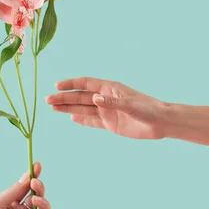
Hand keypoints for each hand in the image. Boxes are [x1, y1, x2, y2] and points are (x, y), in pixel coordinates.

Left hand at [0, 163, 50, 208]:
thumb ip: (15, 191)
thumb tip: (30, 176)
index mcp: (13, 202)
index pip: (27, 188)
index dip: (34, 177)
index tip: (37, 166)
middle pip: (38, 198)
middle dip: (39, 189)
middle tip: (35, 184)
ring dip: (44, 204)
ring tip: (35, 201)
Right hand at [46, 77, 167, 138]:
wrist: (160, 123)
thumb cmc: (148, 109)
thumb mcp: (130, 105)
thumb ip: (111, 102)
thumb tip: (94, 99)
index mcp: (109, 88)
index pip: (85, 84)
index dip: (71, 85)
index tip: (57, 86)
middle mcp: (105, 98)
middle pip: (80, 97)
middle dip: (64, 98)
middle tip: (48, 100)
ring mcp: (107, 111)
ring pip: (83, 109)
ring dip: (68, 108)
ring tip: (52, 107)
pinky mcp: (110, 124)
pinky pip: (92, 121)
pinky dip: (81, 120)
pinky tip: (70, 118)